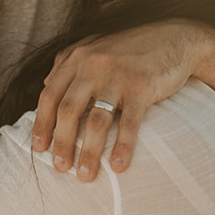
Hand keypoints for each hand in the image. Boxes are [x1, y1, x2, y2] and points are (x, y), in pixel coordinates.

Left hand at [32, 20, 209, 179]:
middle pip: (69, 110)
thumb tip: (45, 83)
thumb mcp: (96, 47)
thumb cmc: (132, 49)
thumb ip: (68, 62)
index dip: (43, 124)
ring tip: (85, 175)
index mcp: (78, 58)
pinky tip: (118, 167)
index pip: (50, 95)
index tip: (39, 150)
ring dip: (88, 151)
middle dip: (62, 143)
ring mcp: (118, 75)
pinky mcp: (143, 86)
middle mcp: (93, 64)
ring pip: (96, 120)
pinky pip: (130, 122)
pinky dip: (123, 146)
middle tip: (60, 168)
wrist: (176, 39)